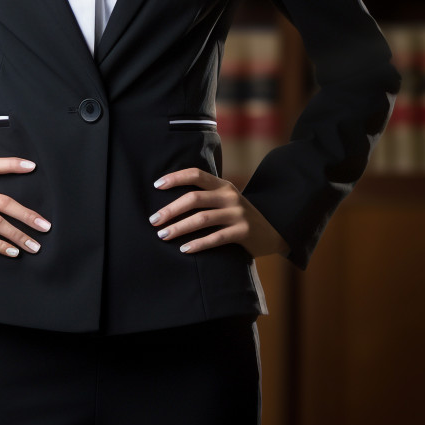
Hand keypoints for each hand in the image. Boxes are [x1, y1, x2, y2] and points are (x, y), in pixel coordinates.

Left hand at [149, 167, 290, 258]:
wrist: (271, 232)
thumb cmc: (237, 215)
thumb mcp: (224, 199)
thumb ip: (205, 195)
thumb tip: (168, 200)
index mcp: (222, 185)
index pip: (195, 174)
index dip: (175, 178)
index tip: (156, 186)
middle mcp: (229, 196)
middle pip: (194, 198)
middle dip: (170, 209)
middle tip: (153, 220)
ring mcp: (237, 214)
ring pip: (202, 219)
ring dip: (179, 228)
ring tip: (163, 235)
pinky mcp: (243, 232)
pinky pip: (216, 238)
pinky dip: (198, 244)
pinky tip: (184, 249)